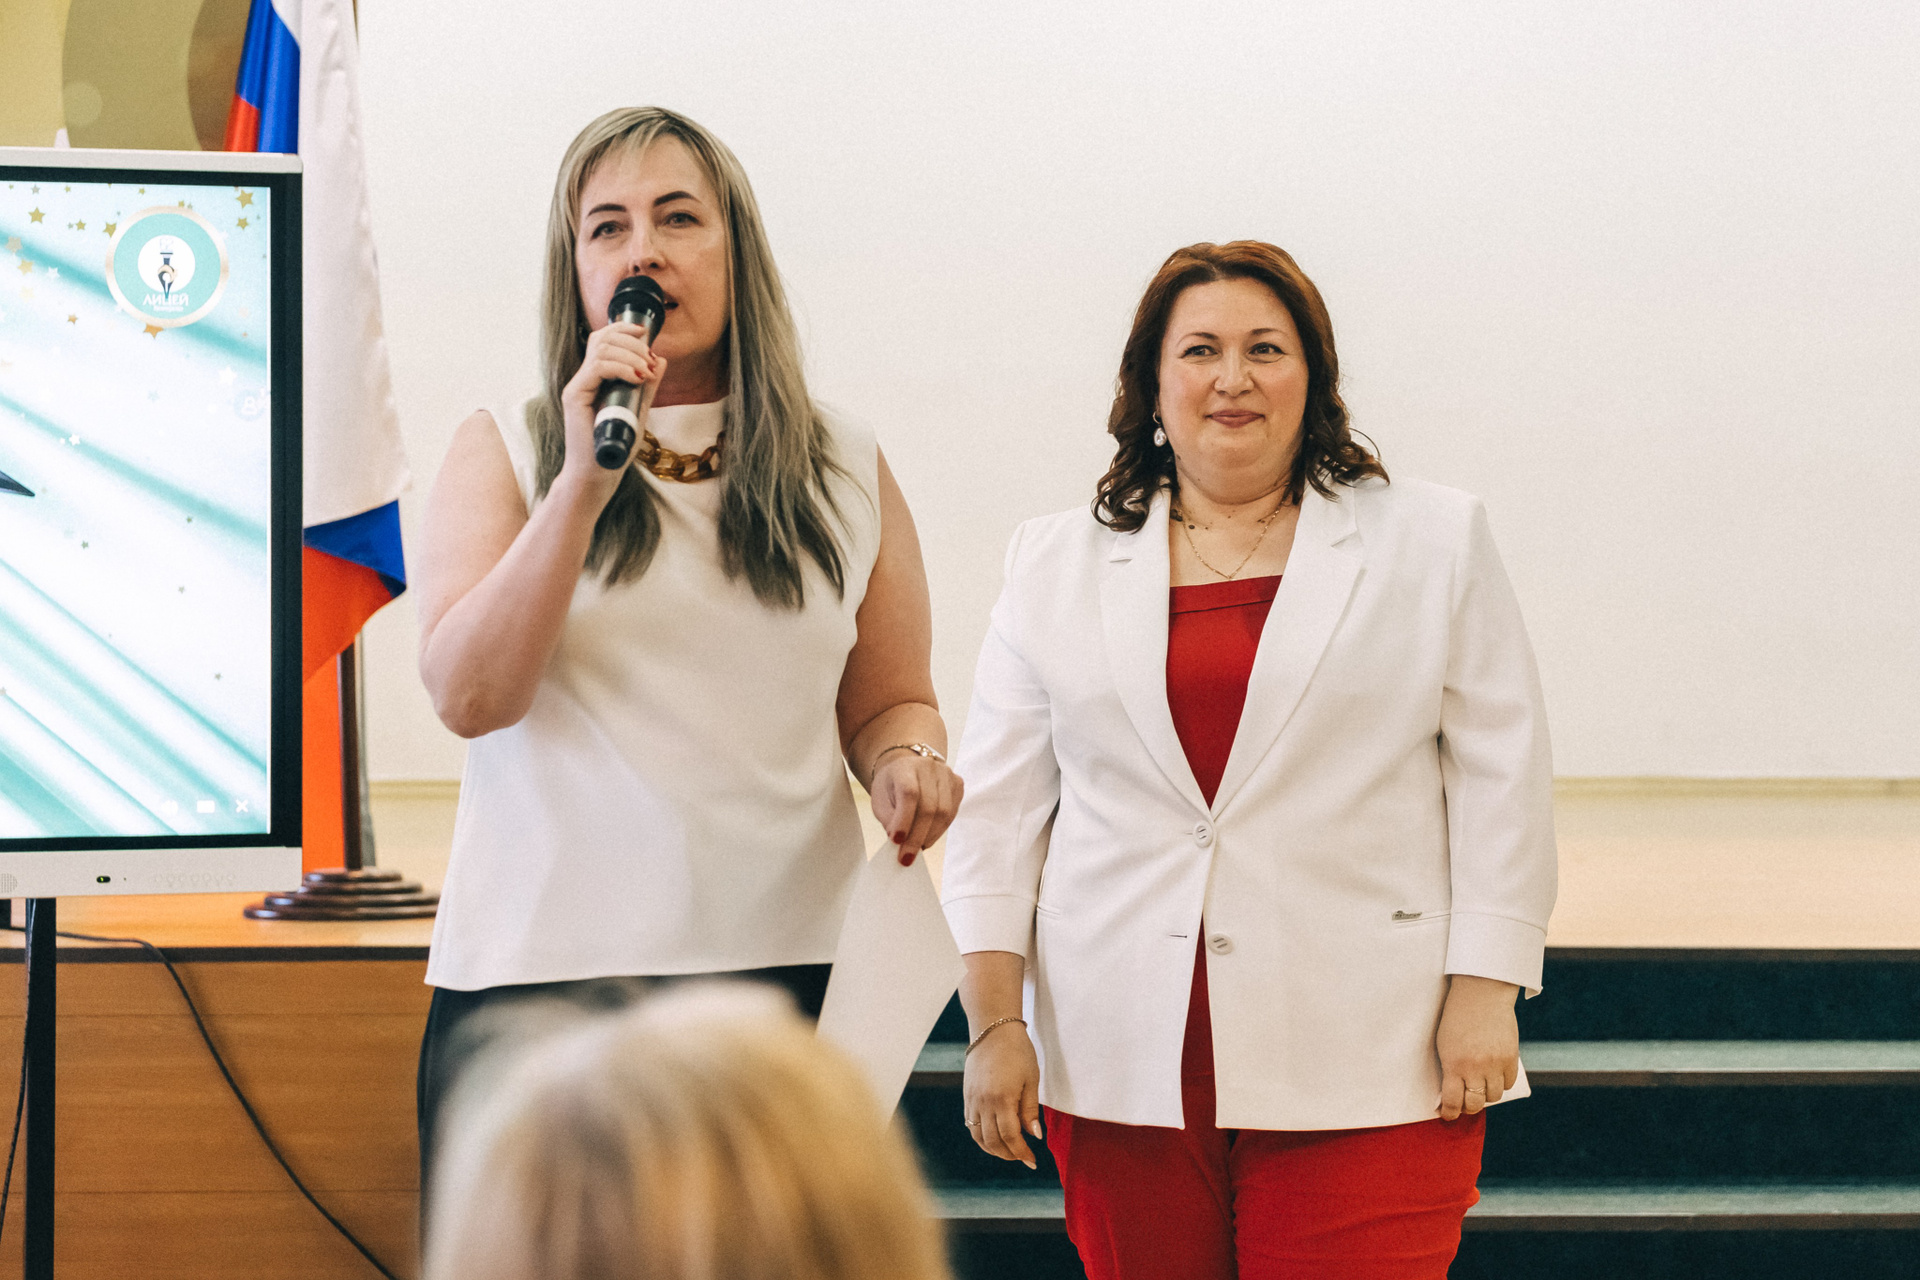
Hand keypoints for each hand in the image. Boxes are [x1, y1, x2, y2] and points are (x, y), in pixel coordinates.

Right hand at [557, 321, 667, 498]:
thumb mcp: (638, 410)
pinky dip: (621, 368)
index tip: (646, 334)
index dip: (623, 329)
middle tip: (650, 359)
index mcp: (595, 379)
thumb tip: (660, 359)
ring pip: (600, 349)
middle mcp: (583, 379)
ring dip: (630, 355)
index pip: (603, 340)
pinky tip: (637, 378)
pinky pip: (597, 368)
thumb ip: (647, 387)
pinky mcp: (575, 397)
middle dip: (631, 341)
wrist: (597, 475)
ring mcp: (577, 387)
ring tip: (646, 372)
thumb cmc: (615, 447)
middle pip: (602, 338)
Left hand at [868, 750, 961, 865]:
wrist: (907, 767)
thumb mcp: (880, 800)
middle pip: (929, 807)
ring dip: (930, 836)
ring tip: (917, 849)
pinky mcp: (958, 784)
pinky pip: (952, 813)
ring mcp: (947, 774)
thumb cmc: (891, 787)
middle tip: (907, 857)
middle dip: (917, 836)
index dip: (904, 819)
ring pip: (944, 812)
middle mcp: (929, 767)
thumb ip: (889, 820)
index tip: (896, 841)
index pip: (909, 793)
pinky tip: (928, 837)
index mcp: (906, 767)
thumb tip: (901, 842)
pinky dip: (940, 830)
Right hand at [962, 1020, 1041, 1168]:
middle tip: (1023, 1157)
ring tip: (1009, 1151)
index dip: (1021, 1153)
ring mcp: (972, 1100)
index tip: (1032, 1161)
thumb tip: (1034, 1136)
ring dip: (993, 1149)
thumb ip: (1030, 1110)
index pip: (1011, 1137)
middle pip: (993, 1141)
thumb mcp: (1031, 1079)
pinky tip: (993, 1137)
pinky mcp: (967, 1096)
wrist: (993, 1030)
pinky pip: (970, 1124)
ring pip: (978, 1136)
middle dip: (1009, 1154)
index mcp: (1002, 1099)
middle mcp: (983, 1103)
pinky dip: (981, 1136)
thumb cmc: (1018, 1052)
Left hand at [1436, 974, 1519, 1119]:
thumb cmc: (1457, 1016)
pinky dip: (1501, 1084)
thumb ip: (1450, 1067)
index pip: (1452, 1101)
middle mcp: (1475, 1068)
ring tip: (1479, 1089)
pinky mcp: (1511, 1058)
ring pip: (1494, 1097)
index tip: (1448, 1115)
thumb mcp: (1444, 1043)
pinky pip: (1509, 1083)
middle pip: (1474, 1104)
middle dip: (1467, 1107)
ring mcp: (1495, 1064)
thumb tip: (1450, 1090)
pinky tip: (1494, 1078)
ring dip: (1485, 1096)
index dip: (1449, 1113)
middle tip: (1464, 1104)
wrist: (1481, 994)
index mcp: (1454, 1064)